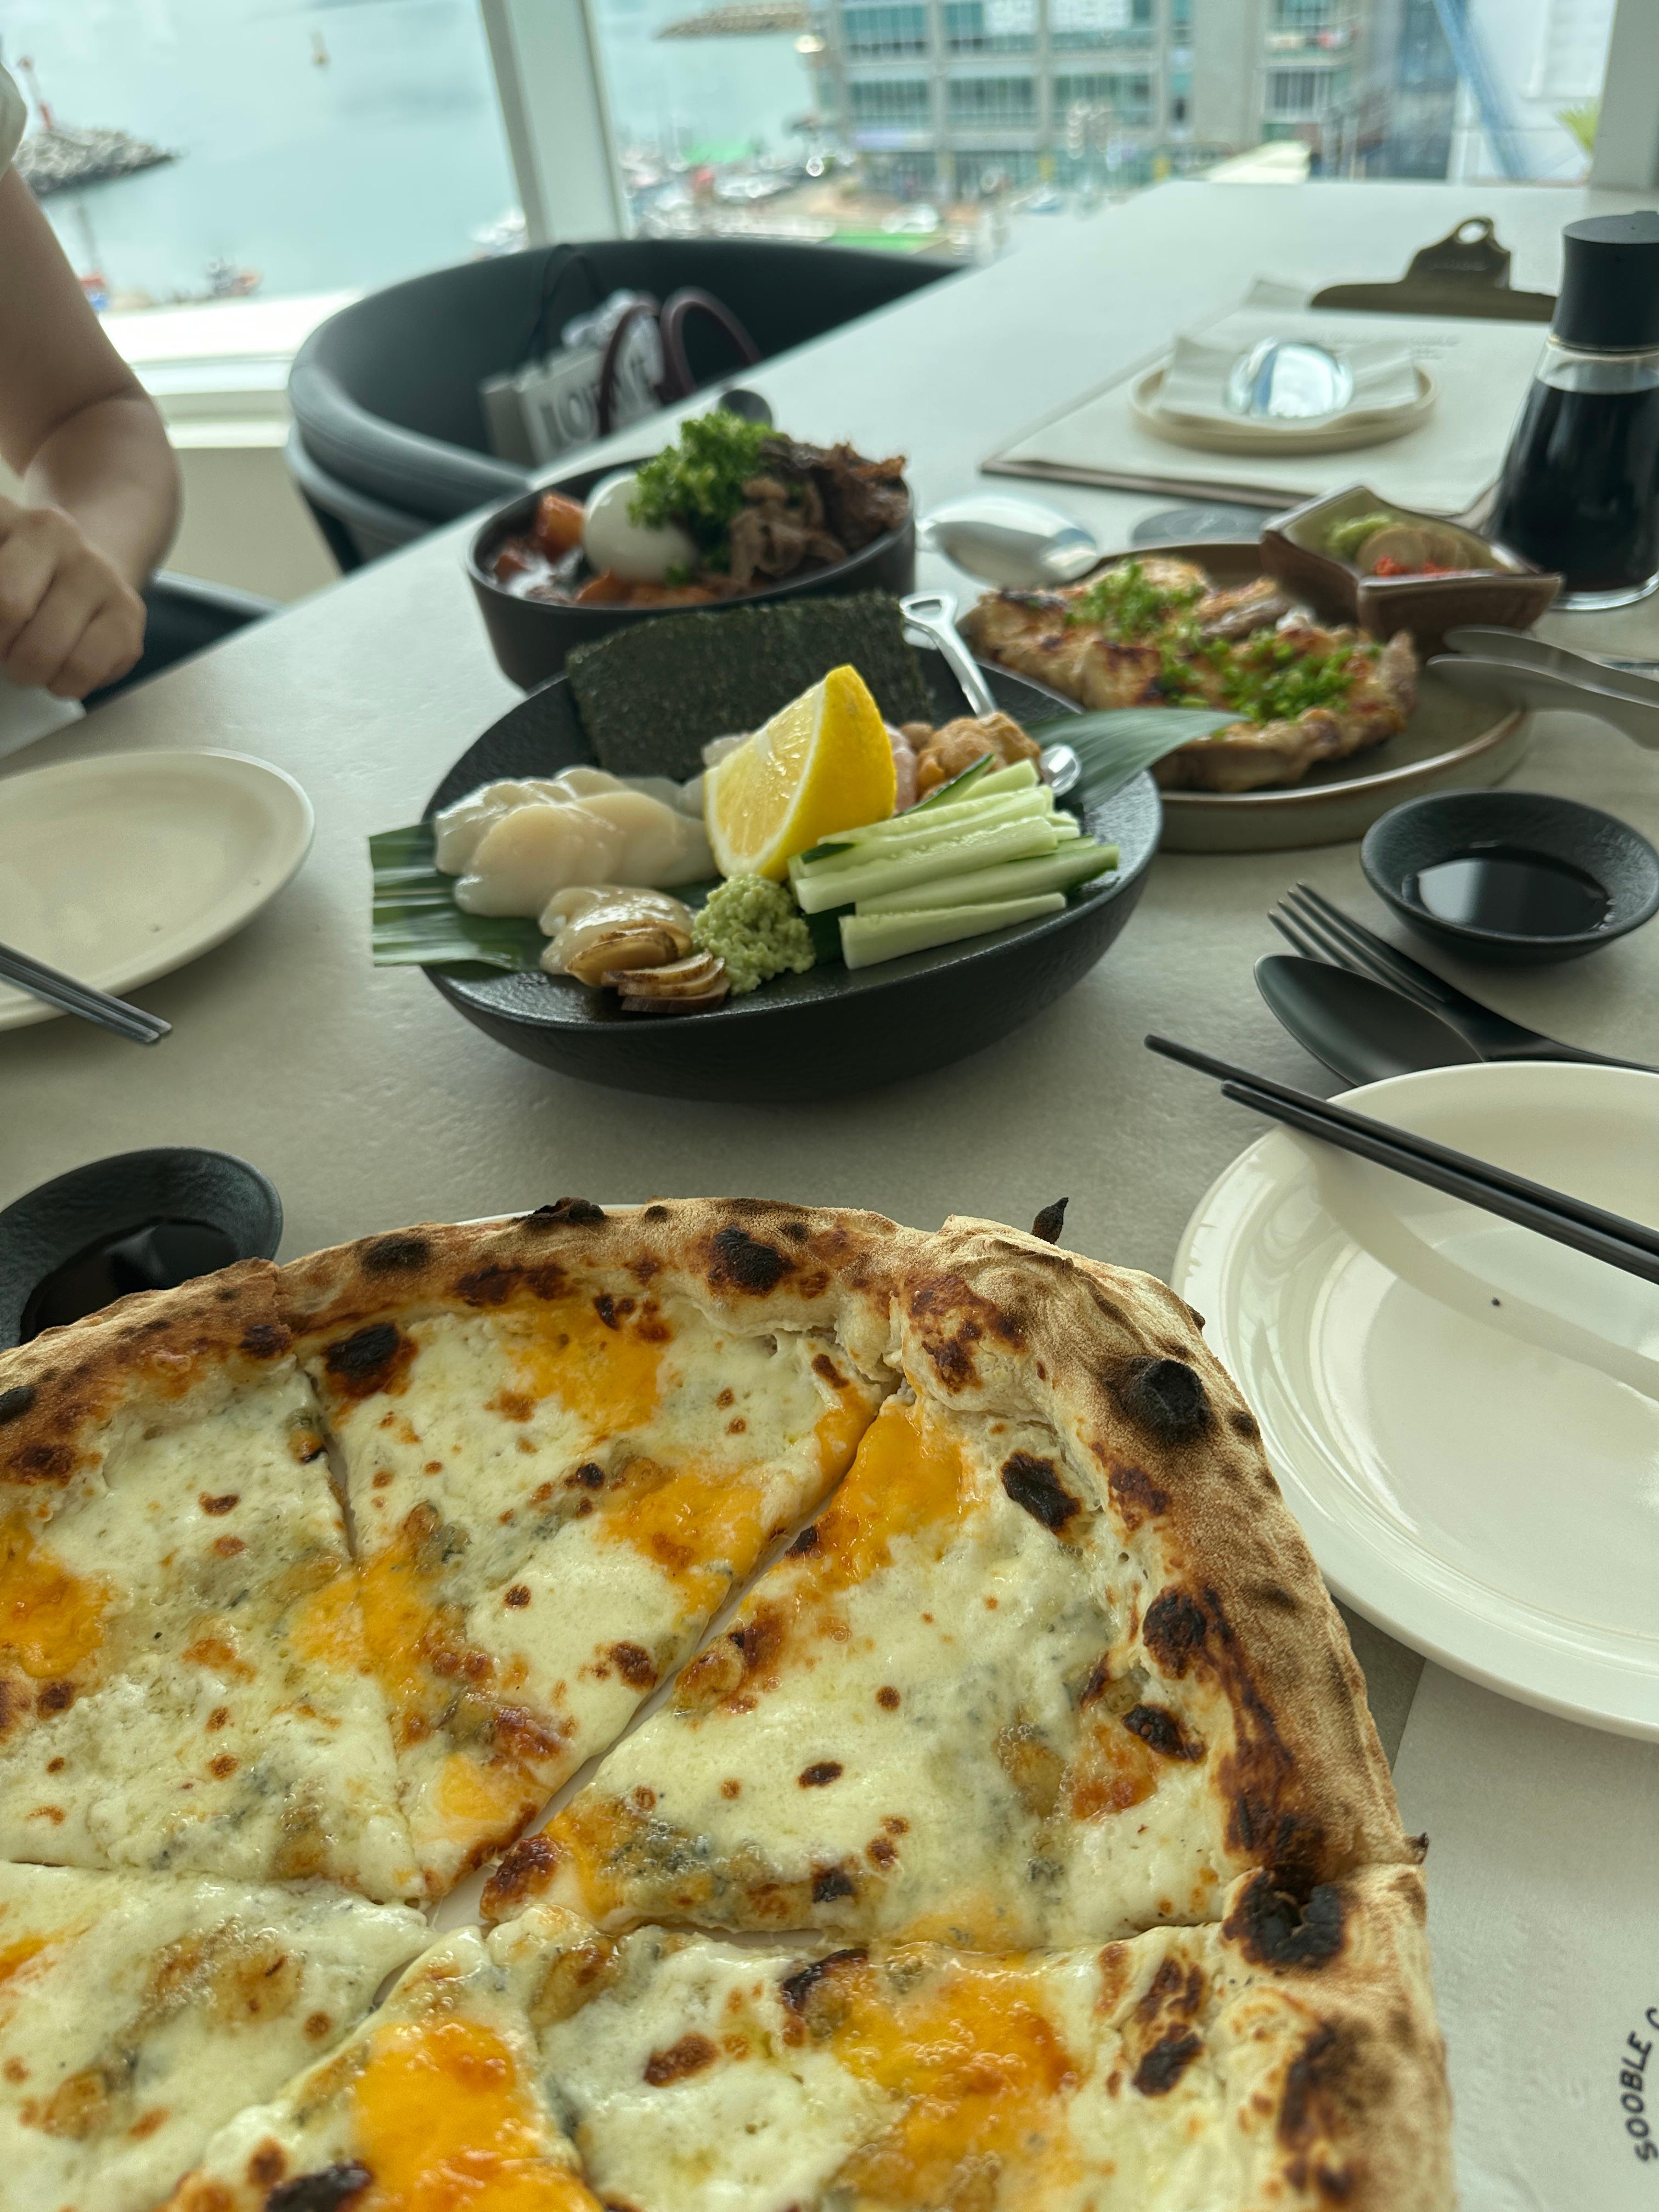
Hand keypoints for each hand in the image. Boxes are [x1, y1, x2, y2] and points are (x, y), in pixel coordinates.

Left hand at [0, 496, 144, 697]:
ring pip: (47, 648)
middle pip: (9, 608)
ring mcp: (98, 570)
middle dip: (0, 648)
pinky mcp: (129, 611)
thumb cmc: (25, 580)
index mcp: (7, 516)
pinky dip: (66, 684)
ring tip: (30, 666)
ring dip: (29, 673)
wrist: (88, 571)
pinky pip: (85, 668)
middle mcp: (57, 532)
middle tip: (4, 652)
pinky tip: (63, 673)